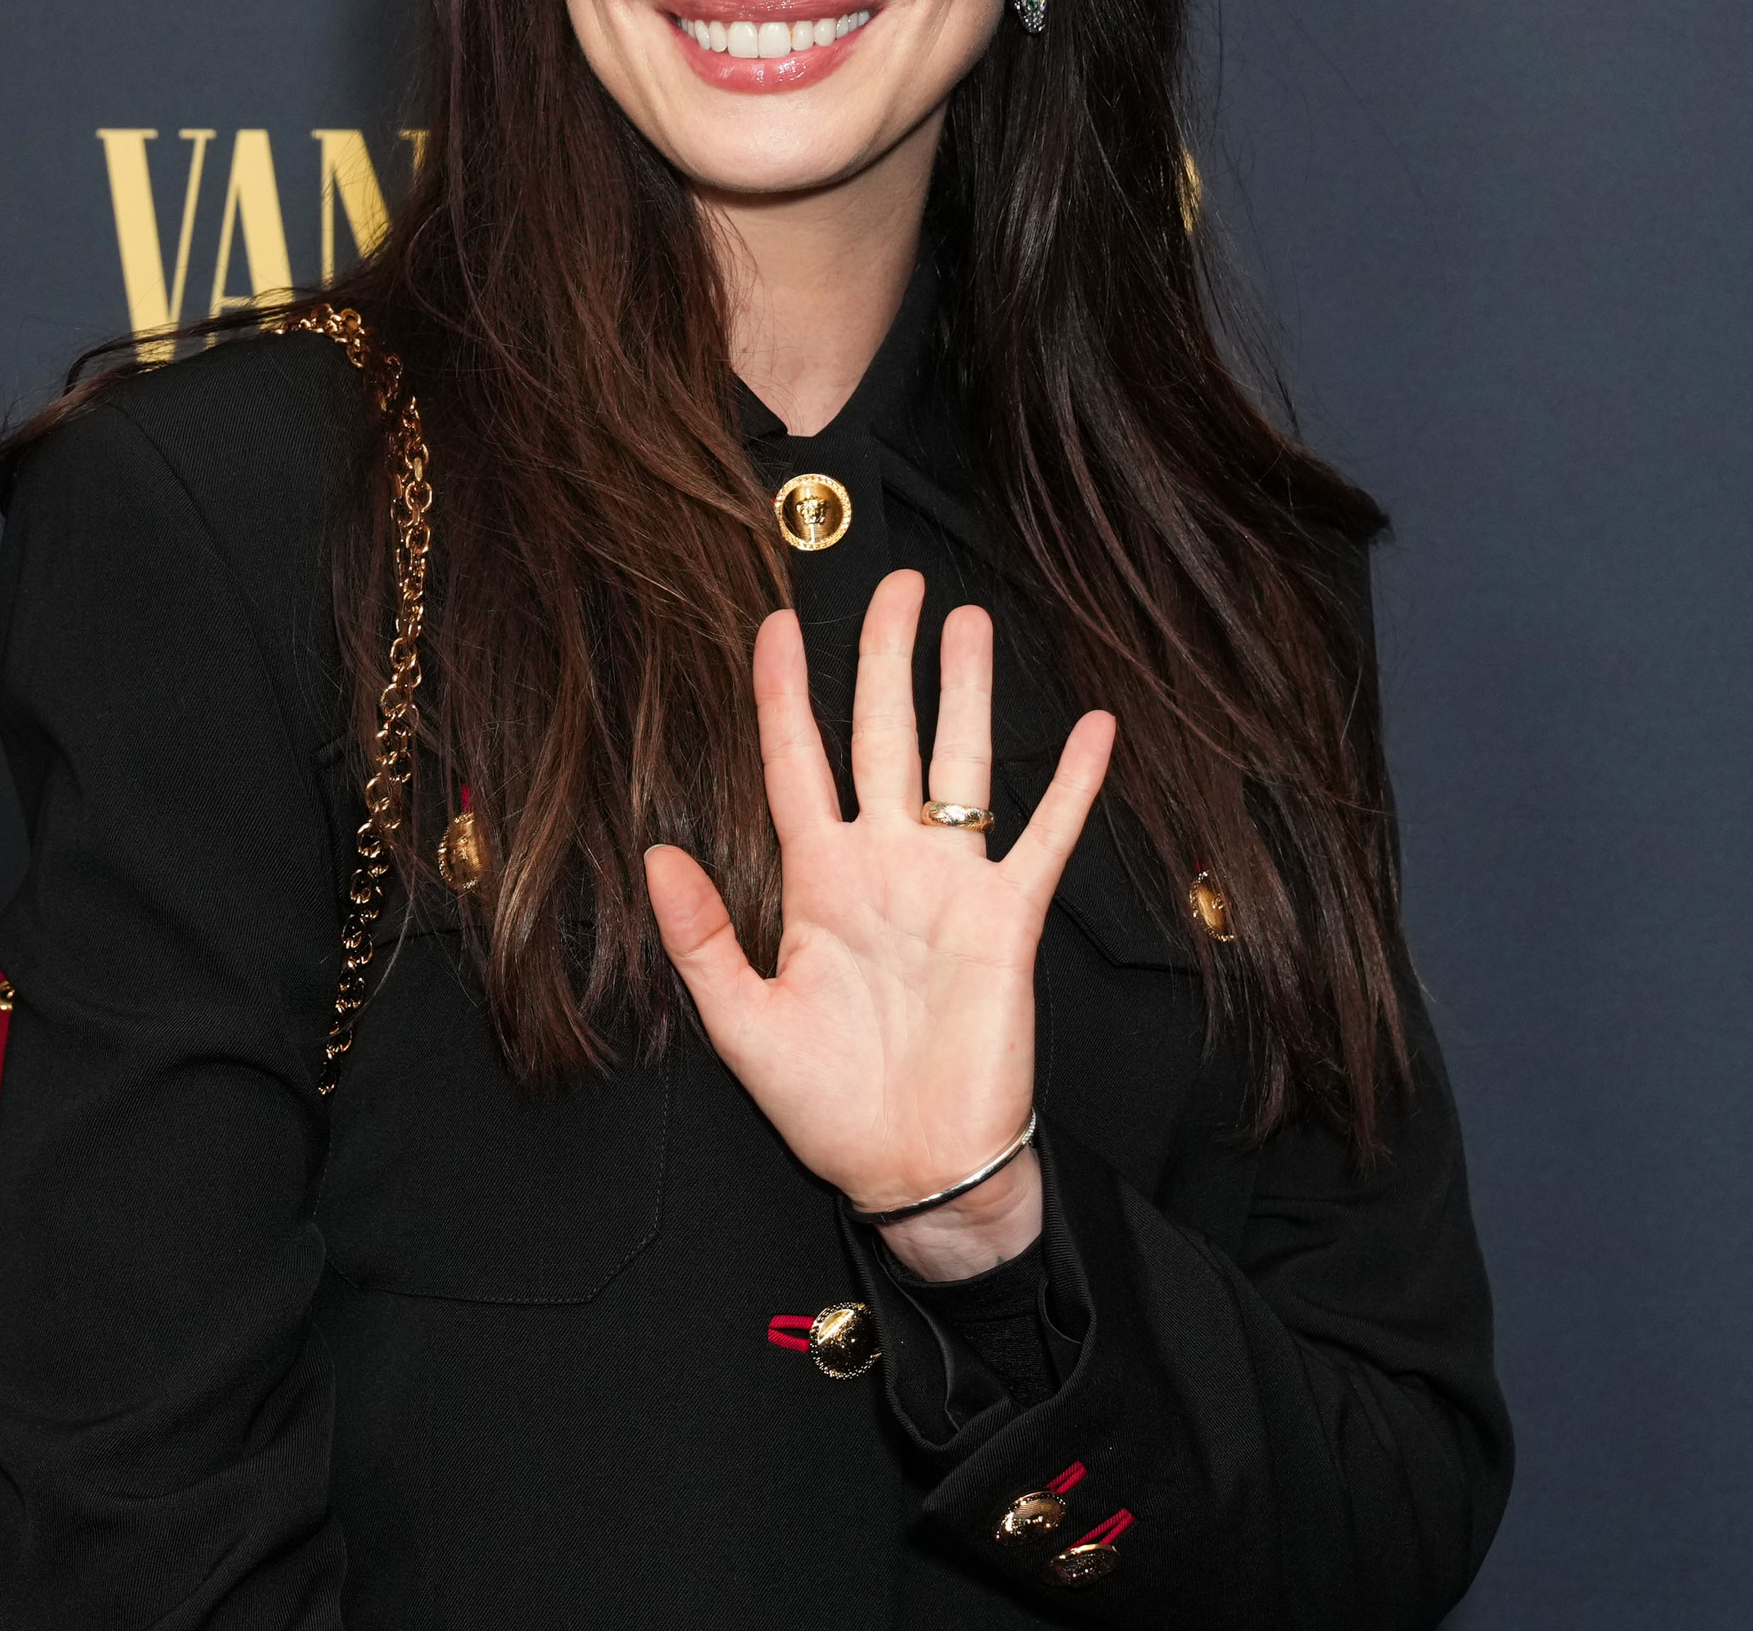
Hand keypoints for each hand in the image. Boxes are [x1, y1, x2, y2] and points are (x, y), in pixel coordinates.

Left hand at [644, 569, 1118, 1280]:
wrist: (914, 1170)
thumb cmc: (828, 1107)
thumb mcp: (741, 1024)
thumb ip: (700, 937)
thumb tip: (659, 853)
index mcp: (816, 882)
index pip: (795, 762)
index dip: (784, 693)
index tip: (775, 624)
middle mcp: (884, 866)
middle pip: (883, 736)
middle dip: (886, 658)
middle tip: (895, 583)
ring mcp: (950, 887)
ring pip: (959, 764)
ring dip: (966, 693)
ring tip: (969, 621)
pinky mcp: (1008, 921)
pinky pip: (1044, 837)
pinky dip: (1071, 784)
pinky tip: (1094, 729)